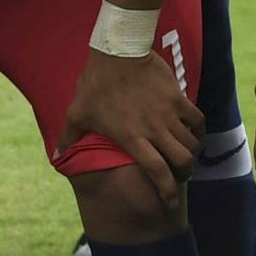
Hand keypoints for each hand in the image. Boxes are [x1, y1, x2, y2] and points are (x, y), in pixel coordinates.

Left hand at [66, 33, 198, 199]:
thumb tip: (56, 156)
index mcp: (131, 138)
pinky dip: (198, 129)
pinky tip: (193, 131)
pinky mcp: (177, 97)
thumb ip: (68, 138)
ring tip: (186, 154)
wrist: (119, 50)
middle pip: (182, 160)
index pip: (156, 171)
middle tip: (181, 174)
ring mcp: (168, 113)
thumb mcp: (77, 113)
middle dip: (185, 173)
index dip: (166, 191)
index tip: (169, 204)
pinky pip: (197, 119)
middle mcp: (154, 129)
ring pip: (191, 142)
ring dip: (191, 152)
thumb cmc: (95, 83)